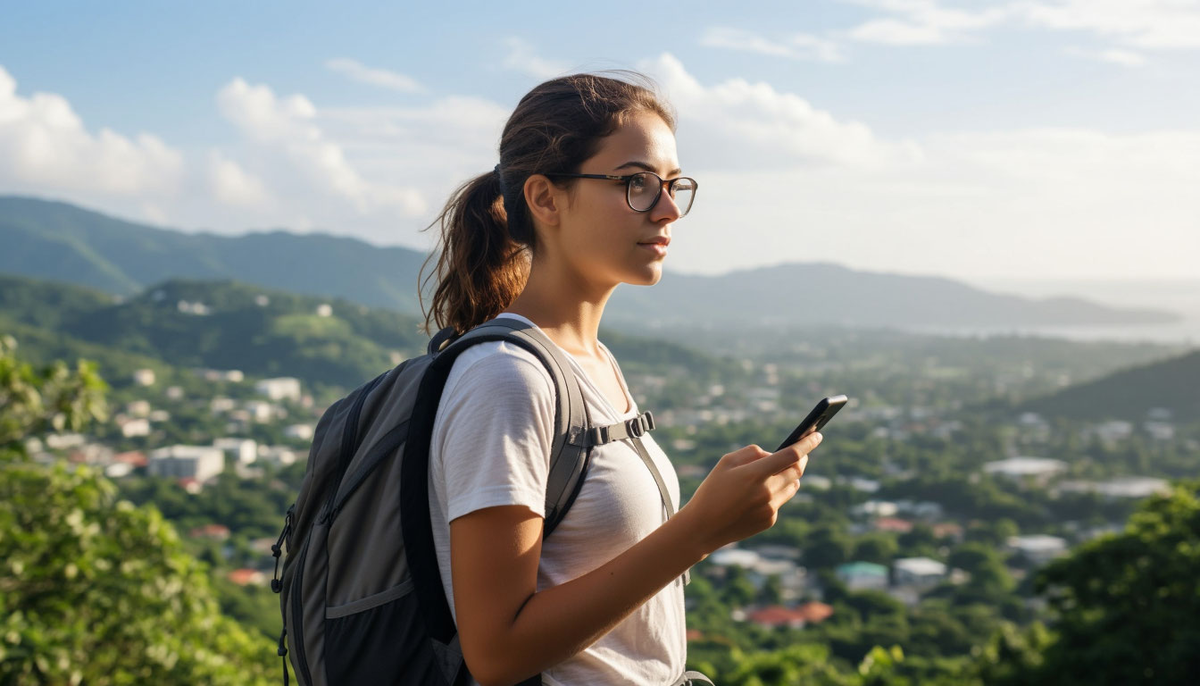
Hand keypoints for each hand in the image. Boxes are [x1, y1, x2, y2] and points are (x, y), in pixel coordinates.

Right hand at [676, 432, 820, 555]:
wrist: (703, 527)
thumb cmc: (712, 489)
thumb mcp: (726, 462)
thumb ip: (753, 453)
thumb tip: (775, 454)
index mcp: (755, 473)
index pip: (792, 454)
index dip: (808, 443)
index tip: (818, 435)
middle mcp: (767, 491)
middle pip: (797, 470)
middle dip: (801, 459)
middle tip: (800, 452)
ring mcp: (771, 508)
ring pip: (793, 486)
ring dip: (790, 476)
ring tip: (779, 471)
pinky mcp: (770, 520)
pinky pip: (781, 501)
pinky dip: (776, 493)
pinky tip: (761, 494)